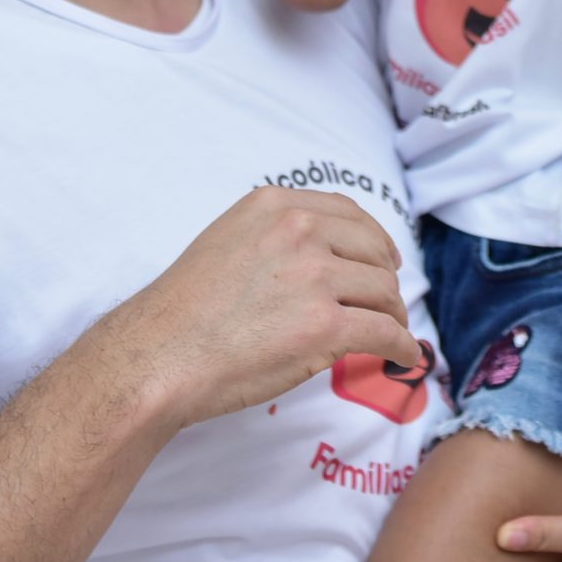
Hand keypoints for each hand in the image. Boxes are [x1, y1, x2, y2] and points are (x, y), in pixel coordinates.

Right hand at [111, 185, 418, 428]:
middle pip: (373, 251)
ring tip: (391, 332)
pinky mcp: (325, 325)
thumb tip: (324, 257)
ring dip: (394, 314)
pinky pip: (385, 331)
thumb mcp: (228, 241)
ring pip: (383, 291)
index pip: (348, 212)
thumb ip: (274, 237)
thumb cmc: (185, 312)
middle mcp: (299, 230)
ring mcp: (314, 276)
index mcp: (275, 205)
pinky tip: (402, 356)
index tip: (384, 260)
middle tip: (387, 305)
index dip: (374, 239)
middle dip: (385, 280)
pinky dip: (401, 345)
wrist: (159, 355)